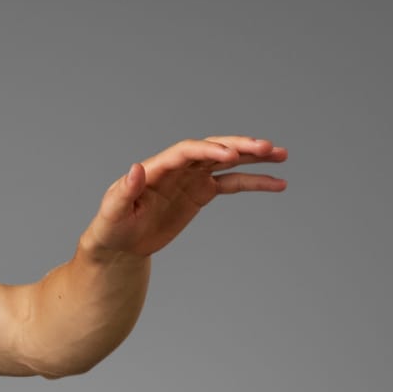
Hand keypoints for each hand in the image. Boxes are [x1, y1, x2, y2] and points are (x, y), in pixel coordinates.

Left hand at [84, 135, 287, 259]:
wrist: (119, 245)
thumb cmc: (110, 228)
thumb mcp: (112, 213)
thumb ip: (124, 191)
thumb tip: (135, 169)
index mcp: (157, 167)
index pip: (187, 151)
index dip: (209, 151)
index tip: (231, 156)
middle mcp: (178, 167)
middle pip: (213, 149)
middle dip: (240, 147)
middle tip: (267, 147)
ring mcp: (192, 178)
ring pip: (229, 162)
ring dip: (255, 158)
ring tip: (282, 155)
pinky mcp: (201, 193)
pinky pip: (233, 183)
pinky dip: (255, 182)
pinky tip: (278, 183)